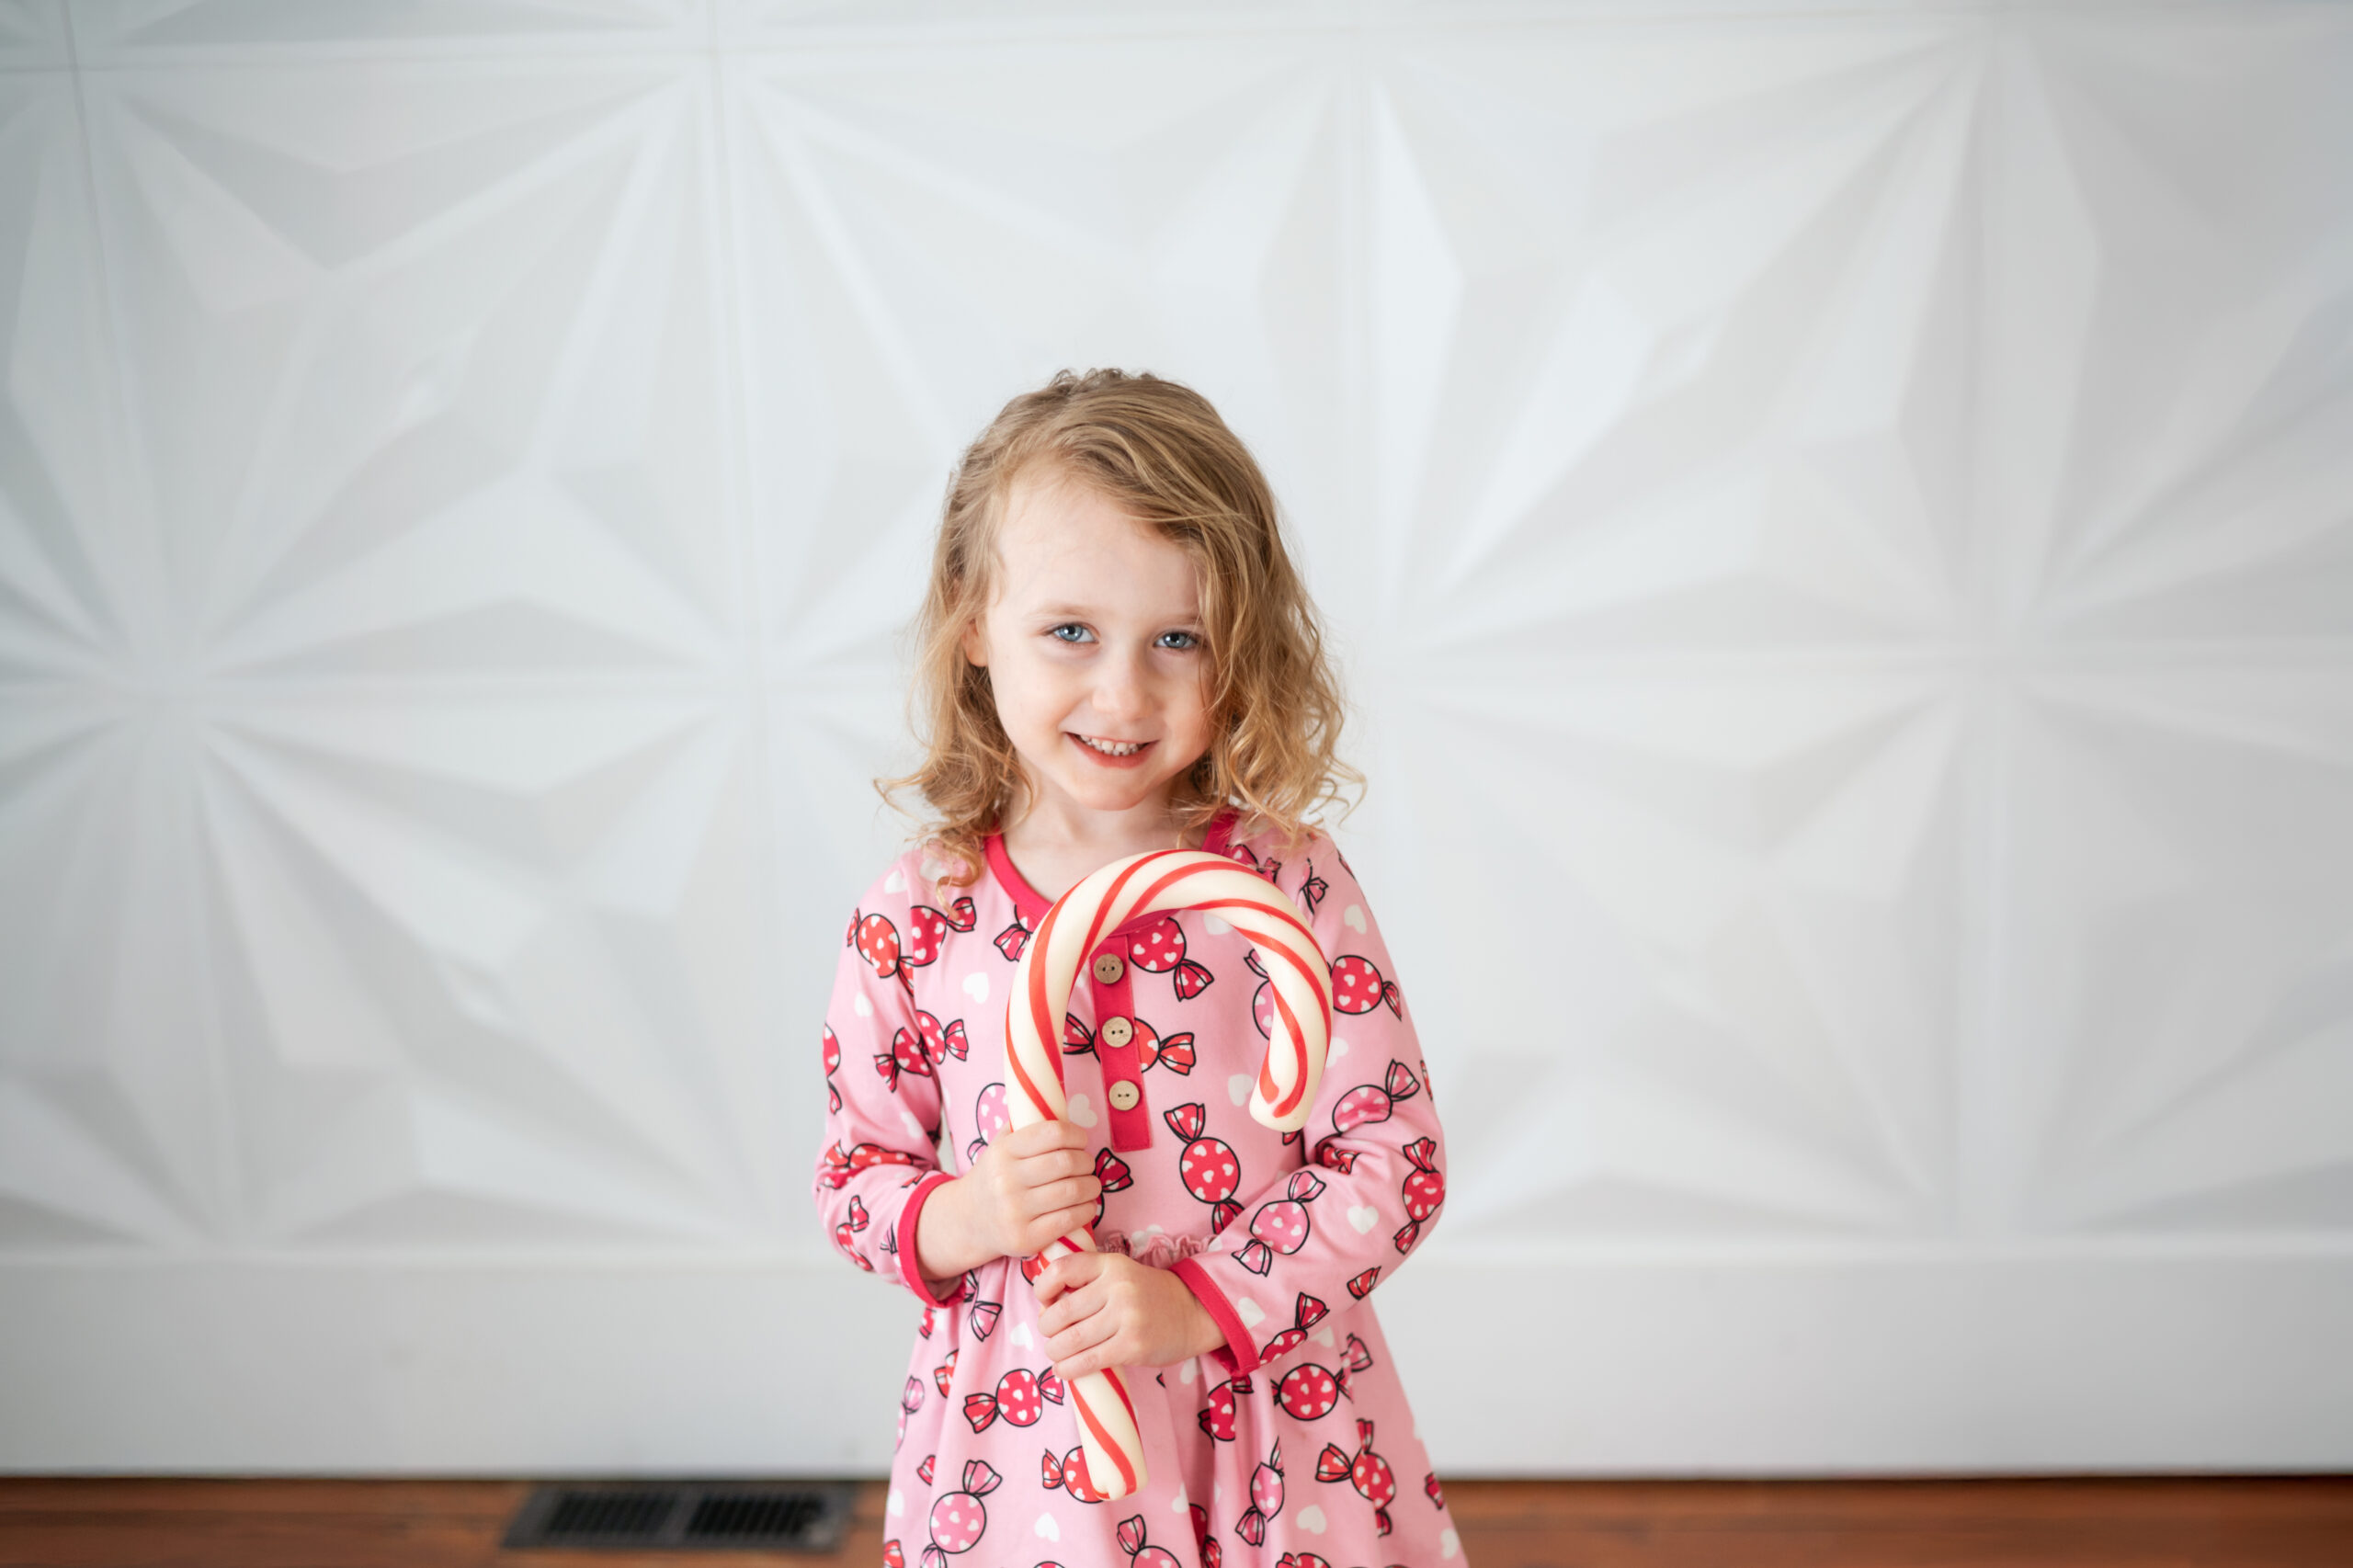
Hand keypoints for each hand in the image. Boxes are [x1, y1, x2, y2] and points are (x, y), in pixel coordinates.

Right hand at [914, 1120, 1099, 1282]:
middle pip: (1067, 1162)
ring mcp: (1015, 1212)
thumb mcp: (999, 1145)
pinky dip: (1087, 1209)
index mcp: (1003, 1152)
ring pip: (1072, 1191)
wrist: (967, 1220)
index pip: (1053, 1133)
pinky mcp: (1026, 1239)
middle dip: (1086, 1161)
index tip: (1081, 1139)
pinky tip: (1086, 1205)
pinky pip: (1069, 1220)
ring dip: (1092, 1185)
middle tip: (1087, 1164)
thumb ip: (1024, 1125)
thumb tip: (1056, 1102)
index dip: (1076, 1134)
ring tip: (1091, 1184)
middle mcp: (1007, 1181)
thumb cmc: (994, 1177)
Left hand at [1035, 1252, 1224, 1379]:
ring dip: (1055, 1352)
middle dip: (1046, 1328)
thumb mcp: (1121, 1274)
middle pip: (1061, 1312)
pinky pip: (1088, 1361)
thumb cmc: (1147, 1296)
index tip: (1044, 1301)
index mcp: (1110, 1264)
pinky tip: (1065, 1370)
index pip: (1062, 1269)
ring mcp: (1126, 1317)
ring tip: (1056, 1355)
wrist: (1193, 1313)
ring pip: (1071, 1340)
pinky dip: (1069, 1369)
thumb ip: (1088, 1282)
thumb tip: (1045, 1307)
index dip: (1042, 1287)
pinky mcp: (1132, 1346)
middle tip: (1051, 1334)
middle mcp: (1117, 1287)